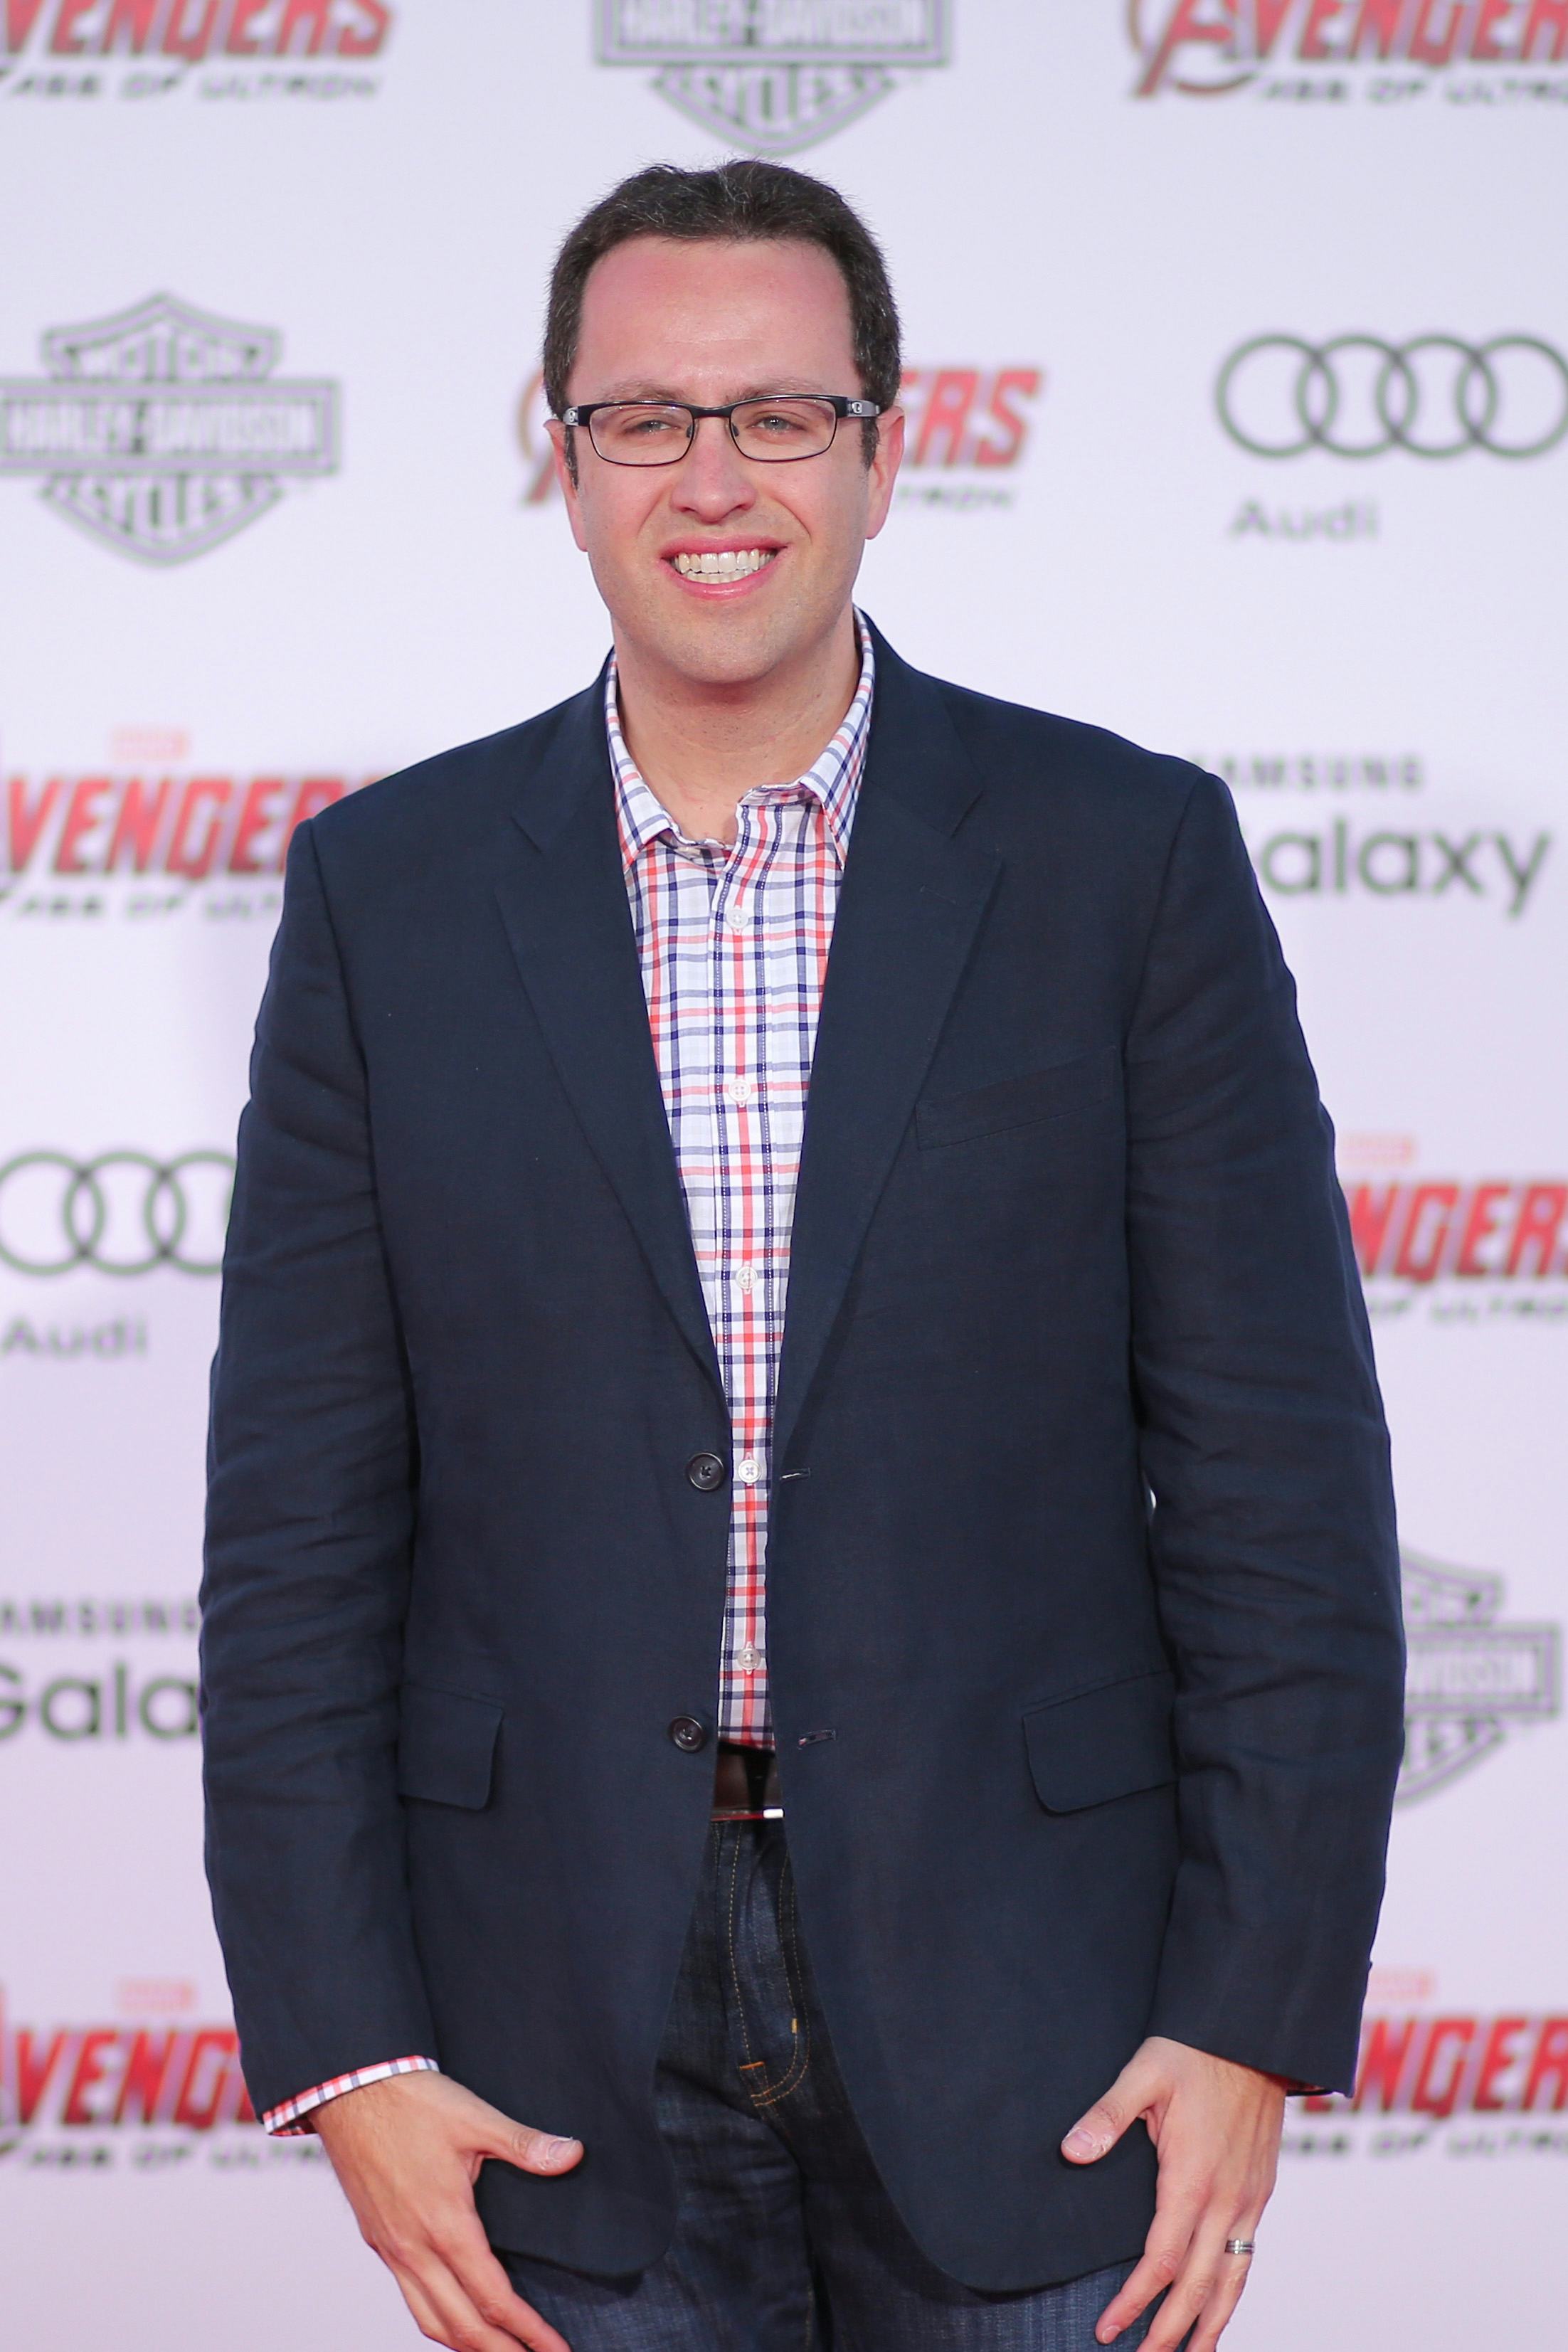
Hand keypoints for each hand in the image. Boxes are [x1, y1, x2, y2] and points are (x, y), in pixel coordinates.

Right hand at [313, 2069, 582, 2350]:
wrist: (349, 2089)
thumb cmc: (412, 2101)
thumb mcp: (475, 2117)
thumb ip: (525, 2144)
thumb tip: (573, 2154)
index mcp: (445, 2223)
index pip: (493, 2297)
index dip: (528, 2330)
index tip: (555, 2348)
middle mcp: (414, 2247)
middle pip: (461, 2325)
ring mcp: (391, 2248)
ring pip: (428, 2319)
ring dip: (465, 2345)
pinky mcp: (377, 2239)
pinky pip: (409, 2296)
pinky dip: (436, 2320)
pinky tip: (453, 2315)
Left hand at [1062, 2034, 1284, 2351]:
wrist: (1254, 2034)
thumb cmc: (1195, 2051)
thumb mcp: (1144, 2072)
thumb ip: (1107, 2115)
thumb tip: (1071, 2151)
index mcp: (1193, 2178)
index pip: (1161, 2260)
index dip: (1135, 2300)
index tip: (1108, 2328)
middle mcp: (1227, 2200)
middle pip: (1198, 2284)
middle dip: (1172, 2331)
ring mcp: (1249, 2199)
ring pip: (1232, 2279)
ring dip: (1211, 2325)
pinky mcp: (1260, 2192)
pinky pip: (1248, 2256)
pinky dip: (1234, 2291)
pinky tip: (1221, 2305)